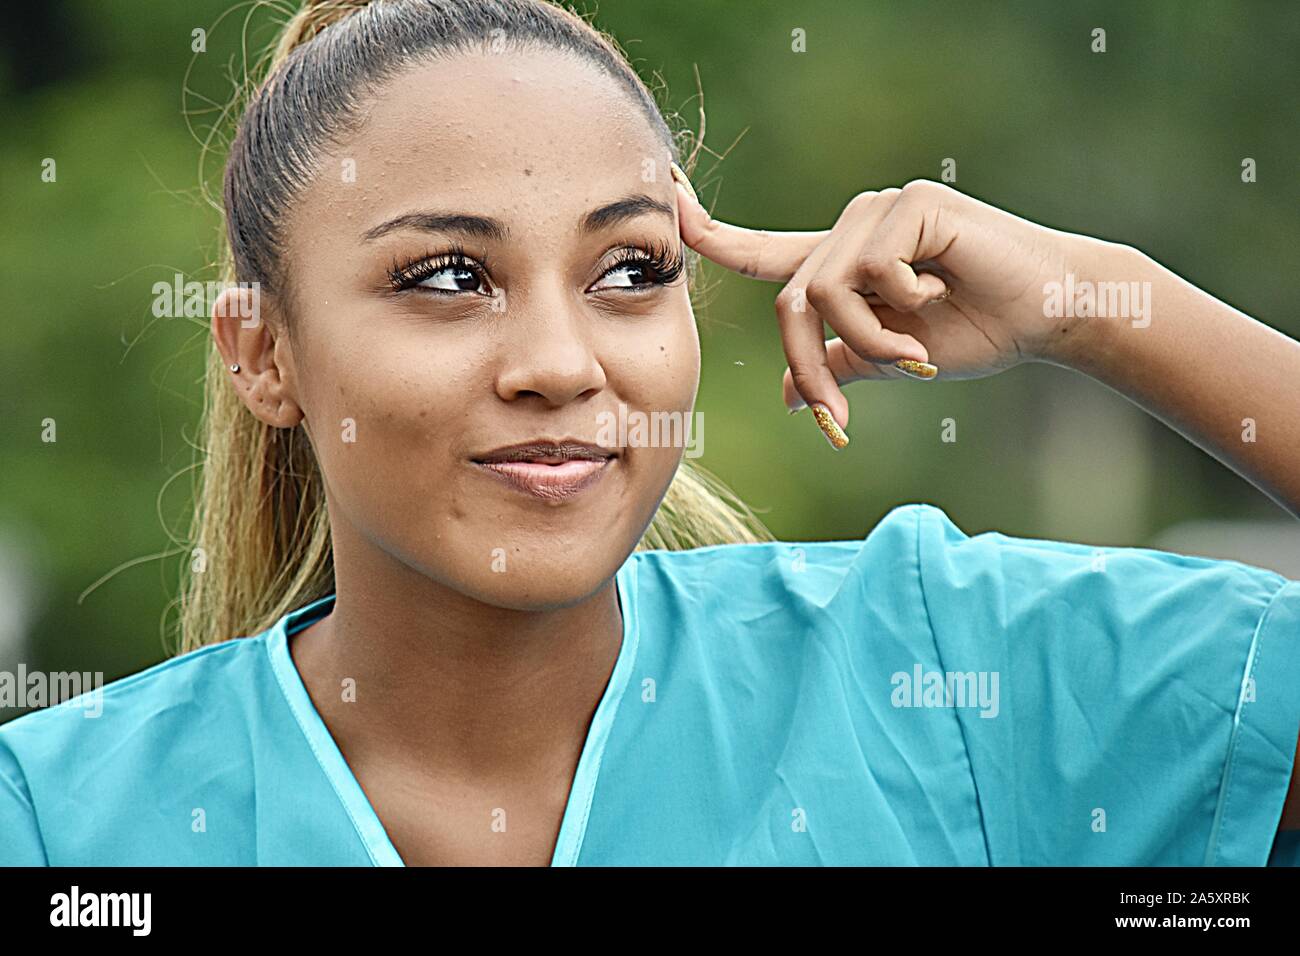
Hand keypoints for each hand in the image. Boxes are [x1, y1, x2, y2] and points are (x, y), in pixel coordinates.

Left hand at [674, 176, 1096, 428]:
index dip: (709, 235)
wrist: (1048, 312)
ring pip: (823, 290)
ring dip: (867, 341)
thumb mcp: (892, 357)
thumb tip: (788, 399)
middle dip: (808, 367)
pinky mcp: (910, 205)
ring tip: (915, 355)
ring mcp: (878, 211)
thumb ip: (839, 365)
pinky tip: (940, 294)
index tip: (665, 200)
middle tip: (837, 418)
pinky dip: (899, 306)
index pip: (761, 252)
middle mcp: (850, 228)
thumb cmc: (976, 330)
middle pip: (789, 301)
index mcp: (840, 261)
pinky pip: (868, 271)